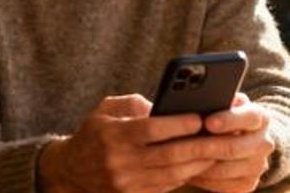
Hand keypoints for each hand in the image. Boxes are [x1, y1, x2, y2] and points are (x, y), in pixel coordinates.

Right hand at [39, 94, 213, 192]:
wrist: (70, 171)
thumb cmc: (95, 133)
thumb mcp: (107, 110)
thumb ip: (135, 104)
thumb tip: (168, 106)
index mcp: (113, 135)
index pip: (151, 129)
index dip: (178, 124)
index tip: (200, 118)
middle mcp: (120, 161)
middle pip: (168, 155)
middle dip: (198, 146)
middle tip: (219, 136)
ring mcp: (126, 183)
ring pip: (172, 174)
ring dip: (198, 163)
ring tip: (216, 150)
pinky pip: (166, 186)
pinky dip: (185, 175)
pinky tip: (198, 164)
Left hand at [186, 93, 274, 192]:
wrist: (246, 139)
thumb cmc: (227, 115)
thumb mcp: (227, 102)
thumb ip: (218, 99)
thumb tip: (200, 98)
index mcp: (260, 117)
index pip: (249, 117)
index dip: (228, 120)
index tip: (208, 122)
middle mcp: (264, 142)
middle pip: (234, 148)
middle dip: (205, 147)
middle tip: (181, 145)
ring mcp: (258, 166)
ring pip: (226, 169)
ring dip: (200, 165)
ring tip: (177, 159)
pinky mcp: (249, 184)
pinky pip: (223, 185)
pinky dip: (203, 179)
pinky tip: (187, 171)